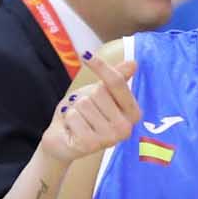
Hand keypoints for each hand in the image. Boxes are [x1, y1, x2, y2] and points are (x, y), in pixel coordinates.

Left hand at [39, 52, 141, 167]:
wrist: (64, 141)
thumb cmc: (86, 115)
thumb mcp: (101, 93)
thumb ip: (116, 79)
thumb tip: (133, 63)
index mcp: (133, 113)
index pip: (117, 82)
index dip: (101, 66)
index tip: (86, 54)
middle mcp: (126, 128)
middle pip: (99, 92)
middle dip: (85, 96)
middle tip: (85, 111)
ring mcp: (109, 138)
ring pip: (84, 104)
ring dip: (74, 109)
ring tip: (78, 120)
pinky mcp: (90, 145)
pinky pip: (73, 116)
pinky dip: (67, 119)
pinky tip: (71, 130)